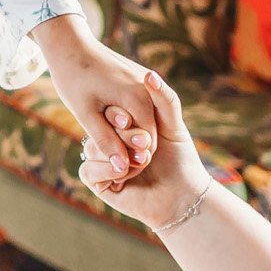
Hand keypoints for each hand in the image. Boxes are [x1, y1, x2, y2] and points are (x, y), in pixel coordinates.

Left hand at [31, 15, 160, 190]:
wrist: (69, 44)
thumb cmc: (74, 79)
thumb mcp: (85, 114)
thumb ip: (105, 141)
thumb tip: (121, 168)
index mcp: (137, 98)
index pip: (147, 141)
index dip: (134, 158)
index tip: (117, 169)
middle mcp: (146, 87)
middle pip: (150, 129)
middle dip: (134, 147)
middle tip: (113, 160)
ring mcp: (144, 79)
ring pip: (148, 116)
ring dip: (133, 131)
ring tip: (110, 141)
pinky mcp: (139, 75)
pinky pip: (143, 103)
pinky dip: (132, 116)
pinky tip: (114, 122)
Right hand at [77, 69, 216, 229]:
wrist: (181, 195)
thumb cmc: (179, 158)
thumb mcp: (172, 124)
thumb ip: (164, 99)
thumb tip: (150, 74)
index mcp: (125, 123)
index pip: (112, 110)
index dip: (120, 114)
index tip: (130, 119)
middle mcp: (110, 138)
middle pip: (100, 127)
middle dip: (123, 136)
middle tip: (144, 145)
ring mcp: (101, 159)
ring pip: (93, 147)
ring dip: (118, 154)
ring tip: (142, 163)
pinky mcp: (96, 180)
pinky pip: (89, 168)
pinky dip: (108, 170)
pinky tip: (125, 176)